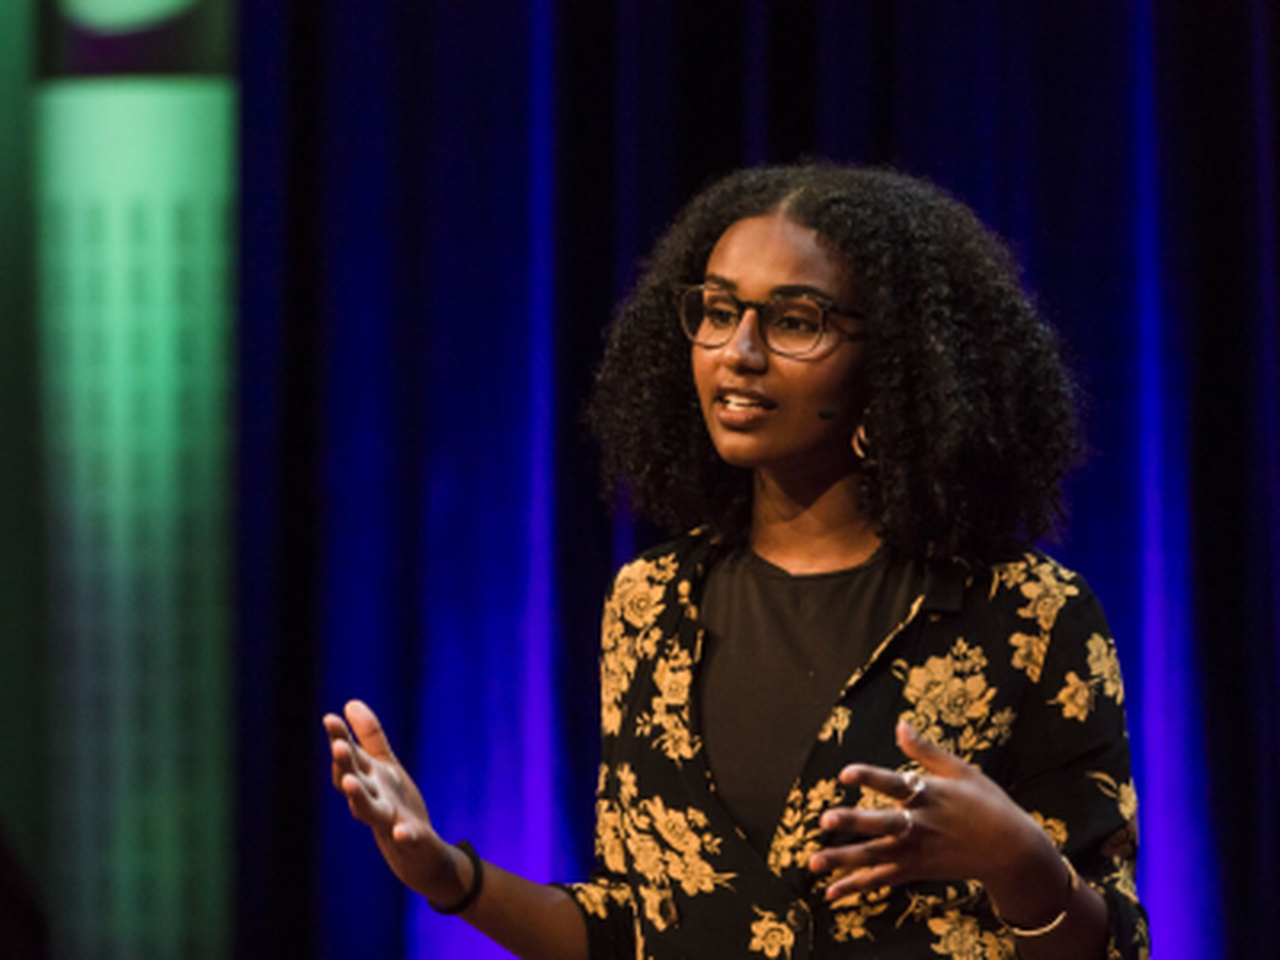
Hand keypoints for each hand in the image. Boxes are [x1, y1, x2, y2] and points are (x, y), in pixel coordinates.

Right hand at [323, 700, 467, 902]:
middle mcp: (372, 800)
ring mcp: (388, 821)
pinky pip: (405, 838)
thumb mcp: (384, 765)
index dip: (339, 739)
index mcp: (367, 780)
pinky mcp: (411, 839)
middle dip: (345, 766)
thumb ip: (369, 737)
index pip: (349, 759)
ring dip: (358, 798)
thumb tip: (349, 703)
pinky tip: (401, 832)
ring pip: (369, 811)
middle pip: (353, 782)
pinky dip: (403, 835)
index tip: (330, 718)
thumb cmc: (396, 803)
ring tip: (350, 783)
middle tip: (338, 747)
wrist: (418, 851)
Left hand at [808, 720, 1060, 904]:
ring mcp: (917, 851)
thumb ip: (925, 751)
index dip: (870, 777)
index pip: (895, 783)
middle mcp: (921, 825)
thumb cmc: (988, 804)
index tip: (845, 773)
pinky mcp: (916, 870)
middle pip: (882, 824)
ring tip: (813, 862)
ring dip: (844, 860)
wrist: (1013, 851)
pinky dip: (857, 887)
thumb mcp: (962, 771)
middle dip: (853, 822)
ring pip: (876, 857)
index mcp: (931, 795)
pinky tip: (830, 892)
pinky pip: (883, 880)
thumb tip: (900, 724)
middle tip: (825, 819)